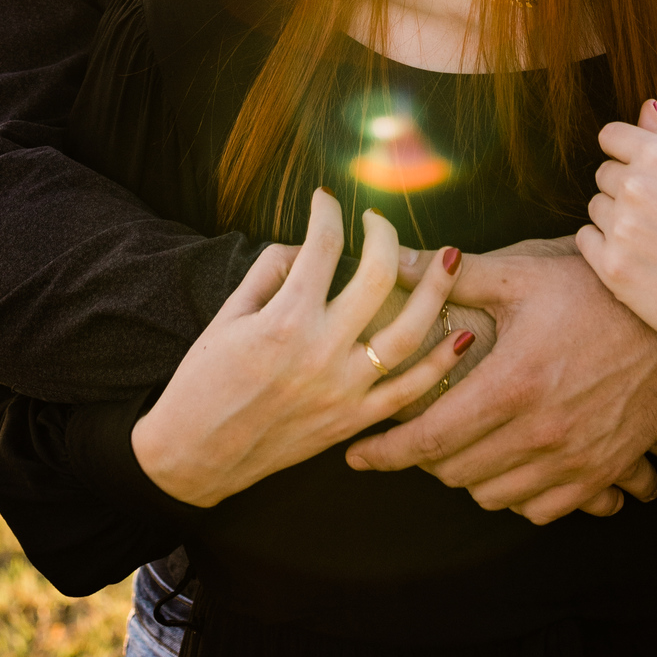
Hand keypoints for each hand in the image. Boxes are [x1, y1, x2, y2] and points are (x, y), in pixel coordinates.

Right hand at [132, 193, 471, 506]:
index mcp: (283, 320)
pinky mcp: (352, 421)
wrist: (194, 456)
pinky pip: (408, 391)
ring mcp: (342, 389)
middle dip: (386, 235)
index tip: (327, 199)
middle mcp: (319, 351)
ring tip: (452, 259)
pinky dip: (439, 363)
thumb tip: (310, 247)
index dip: (327, 211)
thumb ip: (271, 272)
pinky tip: (462, 334)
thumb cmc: (202, 381)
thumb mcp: (228, 316)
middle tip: (380, 219)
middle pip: (376, 277)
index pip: (321, 245)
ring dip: (437, 290)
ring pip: (408, 332)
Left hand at [346, 248, 656, 523]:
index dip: (385, 451)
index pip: (428, 438)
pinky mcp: (604, 471)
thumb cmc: (595, 289)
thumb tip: (395, 256)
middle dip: (423, 457)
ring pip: (494, 496)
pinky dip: (516, 494)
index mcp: (512, 384)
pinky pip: (542, 508)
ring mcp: (576, 458)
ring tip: (458, 447)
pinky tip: (508, 464)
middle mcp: (541, 432)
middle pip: (455, 472)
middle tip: (413, 434)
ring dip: (467, 476)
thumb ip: (454, 275)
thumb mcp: (524, 274)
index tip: (357, 454)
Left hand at [576, 100, 656, 398]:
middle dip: (624, 193)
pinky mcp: (611, 268)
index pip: (610, 136)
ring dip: (615, 222)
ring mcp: (622, 227)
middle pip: (603, 175)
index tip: (645, 179)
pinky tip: (642, 263)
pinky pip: (586, 241)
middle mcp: (638, 185)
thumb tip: (644, 104)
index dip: (626, 157)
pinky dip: (605, 251)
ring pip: (595, 209)